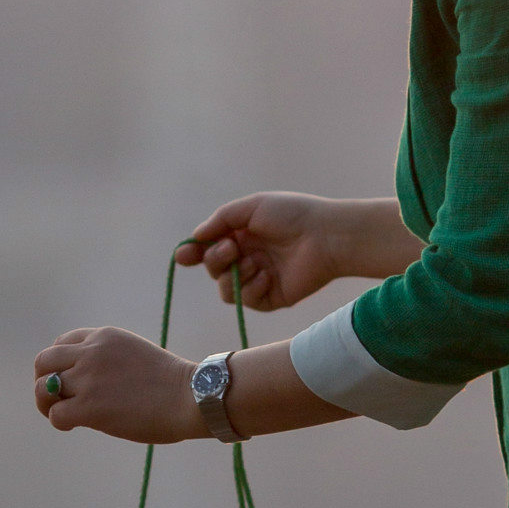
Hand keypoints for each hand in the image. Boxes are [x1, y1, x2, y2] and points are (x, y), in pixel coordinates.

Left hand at [33, 326, 200, 443]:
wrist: (191, 397)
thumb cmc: (172, 383)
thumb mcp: (134, 354)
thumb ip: (108, 360)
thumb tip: (88, 383)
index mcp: (103, 337)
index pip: (61, 343)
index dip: (59, 364)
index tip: (70, 380)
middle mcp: (91, 353)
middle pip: (43, 362)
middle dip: (44, 381)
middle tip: (57, 400)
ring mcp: (88, 379)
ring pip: (43, 388)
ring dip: (47, 404)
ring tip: (62, 414)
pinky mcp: (90, 407)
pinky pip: (56, 415)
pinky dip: (60, 422)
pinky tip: (74, 426)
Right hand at [176, 193, 417, 309]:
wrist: (325, 237)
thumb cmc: (292, 215)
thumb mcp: (252, 207)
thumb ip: (220, 220)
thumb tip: (195, 237)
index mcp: (243, 235)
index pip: (210, 248)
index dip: (193, 254)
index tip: (183, 257)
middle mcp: (248, 257)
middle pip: (213, 269)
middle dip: (215, 260)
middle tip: (233, 249)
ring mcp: (259, 279)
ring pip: (225, 289)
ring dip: (233, 275)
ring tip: (255, 262)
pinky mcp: (271, 297)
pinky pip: (246, 300)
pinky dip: (251, 287)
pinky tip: (267, 274)